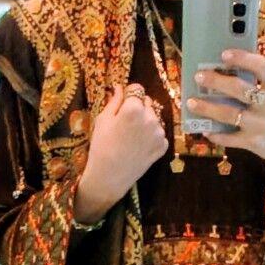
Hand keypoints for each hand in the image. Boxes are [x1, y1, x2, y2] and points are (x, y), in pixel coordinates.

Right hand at [72, 82, 168, 223]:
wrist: (110, 176)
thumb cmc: (101, 146)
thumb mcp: (103, 120)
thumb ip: (115, 101)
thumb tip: (119, 87)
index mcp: (134, 108)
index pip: (137, 89)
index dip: (129, 95)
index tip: (122, 103)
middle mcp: (151, 117)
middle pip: (147, 102)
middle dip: (138, 107)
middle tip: (125, 122)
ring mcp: (159, 132)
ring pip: (154, 118)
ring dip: (146, 121)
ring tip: (132, 136)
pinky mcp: (163, 146)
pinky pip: (158, 133)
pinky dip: (151, 136)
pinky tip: (139, 145)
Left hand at [185, 48, 264, 178]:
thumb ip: (257, 82)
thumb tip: (223, 69)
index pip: (261, 66)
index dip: (242, 58)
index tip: (223, 53)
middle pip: (239, 89)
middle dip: (216, 81)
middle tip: (199, 76)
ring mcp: (262, 125)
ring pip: (229, 114)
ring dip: (207, 108)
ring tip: (191, 102)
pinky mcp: (254, 143)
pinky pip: (229, 138)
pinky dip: (215, 134)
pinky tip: (205, 129)